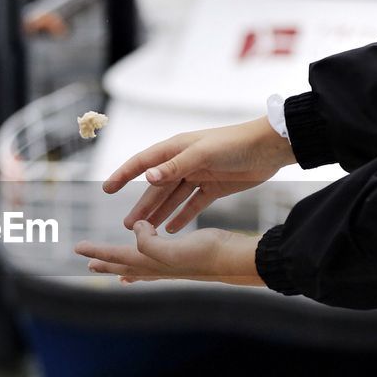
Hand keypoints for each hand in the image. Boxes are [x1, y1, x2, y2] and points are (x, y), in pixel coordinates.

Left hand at [74, 221, 263, 285]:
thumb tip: (135, 228)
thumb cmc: (206, 253)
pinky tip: (151, 257)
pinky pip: (157, 259)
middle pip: (124, 265)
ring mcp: (170, 264)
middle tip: (87, 264)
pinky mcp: (183, 256)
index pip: (117, 256)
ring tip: (114, 270)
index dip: (97, 252)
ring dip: (124, 265)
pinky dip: (148, 258)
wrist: (234, 260)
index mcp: (151, 262)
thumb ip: (149, 242)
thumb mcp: (173, 248)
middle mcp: (158, 266)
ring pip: (140, 266)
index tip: (78, 248)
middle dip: (105, 263)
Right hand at [102, 118, 295, 231]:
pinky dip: (182, 217)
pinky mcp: (214, 188)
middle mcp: (184, 161)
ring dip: (159, 214)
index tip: (107, 188)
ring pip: (173, 198)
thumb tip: (147, 177)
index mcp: (177, 148)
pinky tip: (171, 229)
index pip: (143, 162)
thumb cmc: (236, 145)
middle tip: (128, 227)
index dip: (124, 175)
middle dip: (142, 206)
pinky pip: (193, 205)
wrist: (270, 149)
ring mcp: (199, 175)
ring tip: (145, 232)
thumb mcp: (204, 154)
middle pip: (157, 187)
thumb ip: (175, 166)